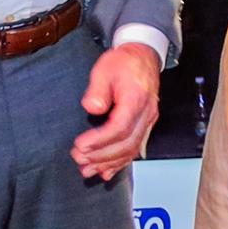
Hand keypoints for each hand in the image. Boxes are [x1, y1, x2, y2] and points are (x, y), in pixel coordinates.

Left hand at [70, 41, 159, 179]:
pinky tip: (107, 172)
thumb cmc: (124, 62)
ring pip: (132, 149)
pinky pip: (135, 148)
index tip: (80, 145)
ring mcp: (148, 120)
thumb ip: (98, 90)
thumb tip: (92, 108)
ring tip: (88, 170)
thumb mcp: (105, 69)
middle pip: (126, 143)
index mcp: (136, 99)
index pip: (120, 127)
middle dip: (101, 155)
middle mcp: (146, 113)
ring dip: (109, 163)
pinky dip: (121, 163)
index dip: (99, 140)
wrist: (143, 56)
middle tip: (79, 159)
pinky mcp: (145, 125)